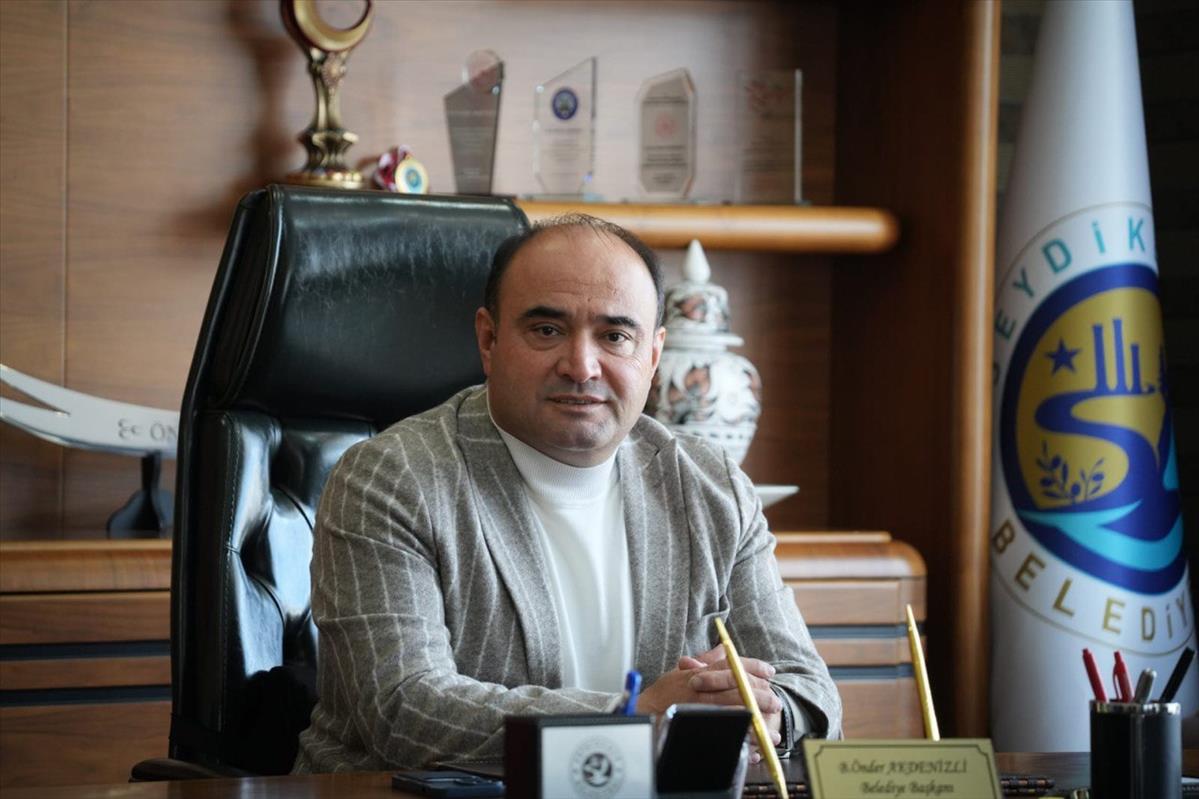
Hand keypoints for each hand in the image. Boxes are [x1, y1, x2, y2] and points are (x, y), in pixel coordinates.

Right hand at [635, 645, 782, 760]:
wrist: (645, 712)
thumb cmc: (665, 692)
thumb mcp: (683, 670)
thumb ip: (706, 661)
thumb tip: (724, 649)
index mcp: (701, 673)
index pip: (733, 665)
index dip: (754, 667)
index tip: (770, 671)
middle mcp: (703, 689)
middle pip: (740, 689)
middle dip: (762, 695)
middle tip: (776, 702)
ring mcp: (702, 709)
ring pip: (737, 713)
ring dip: (758, 723)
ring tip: (773, 732)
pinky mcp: (701, 725)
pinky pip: (727, 733)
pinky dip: (744, 741)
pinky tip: (757, 747)